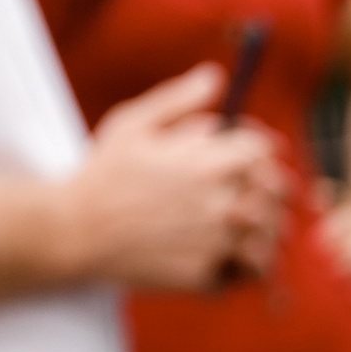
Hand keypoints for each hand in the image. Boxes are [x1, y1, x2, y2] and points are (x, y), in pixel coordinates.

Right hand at [65, 63, 286, 290]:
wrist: (74, 231)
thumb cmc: (103, 174)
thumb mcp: (133, 124)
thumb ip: (179, 100)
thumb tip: (215, 76)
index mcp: (208, 163)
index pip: (265, 150)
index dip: (260, 148)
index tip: (250, 154)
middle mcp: (221, 203)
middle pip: (276, 192)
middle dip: (267, 187)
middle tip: (253, 190)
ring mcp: (217, 243)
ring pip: (271, 235)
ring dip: (265, 227)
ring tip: (245, 224)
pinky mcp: (207, 275)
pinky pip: (250, 271)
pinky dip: (249, 264)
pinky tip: (232, 254)